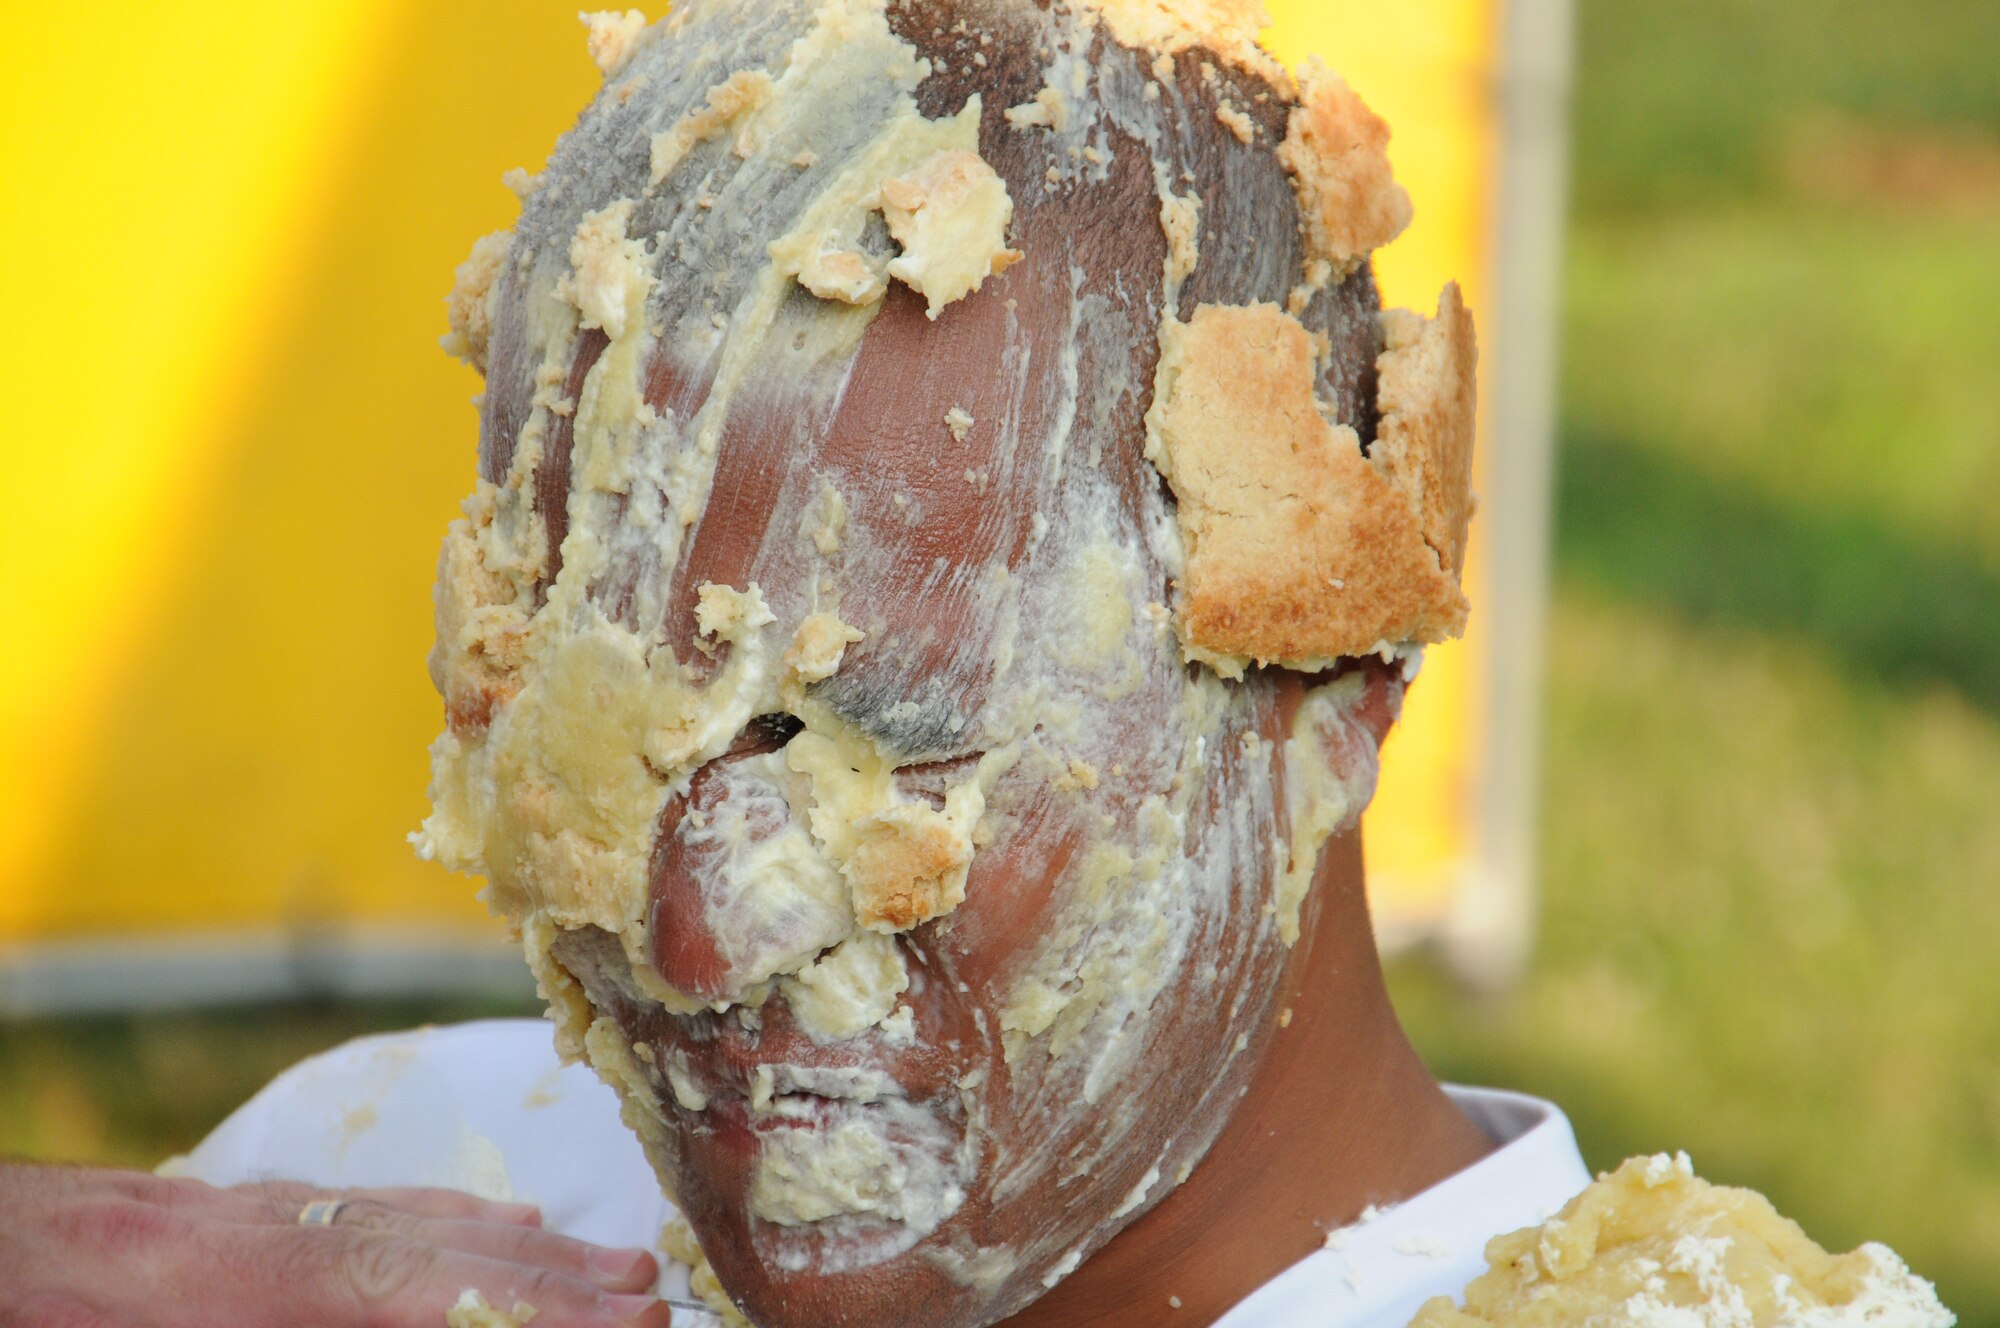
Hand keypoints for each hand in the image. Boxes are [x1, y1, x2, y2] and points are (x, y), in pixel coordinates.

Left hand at [0, 1163, 670, 1326]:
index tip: (630, 1319)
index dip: (542, 1313)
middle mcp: (285, 1236)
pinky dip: (454, 1215)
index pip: (442, 1298)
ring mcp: (268, 1212)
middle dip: (557, 1282)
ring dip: (523, 1246)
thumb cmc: (61, 1320)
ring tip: (606, 1262)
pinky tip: (495, 1222)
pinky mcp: (245, 1205)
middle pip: (448, 1254)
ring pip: (421, 1220)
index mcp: (263, 1288)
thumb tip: (448, 1306)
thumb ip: (335, 1323)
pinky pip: (378, 1203)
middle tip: (651, 1297)